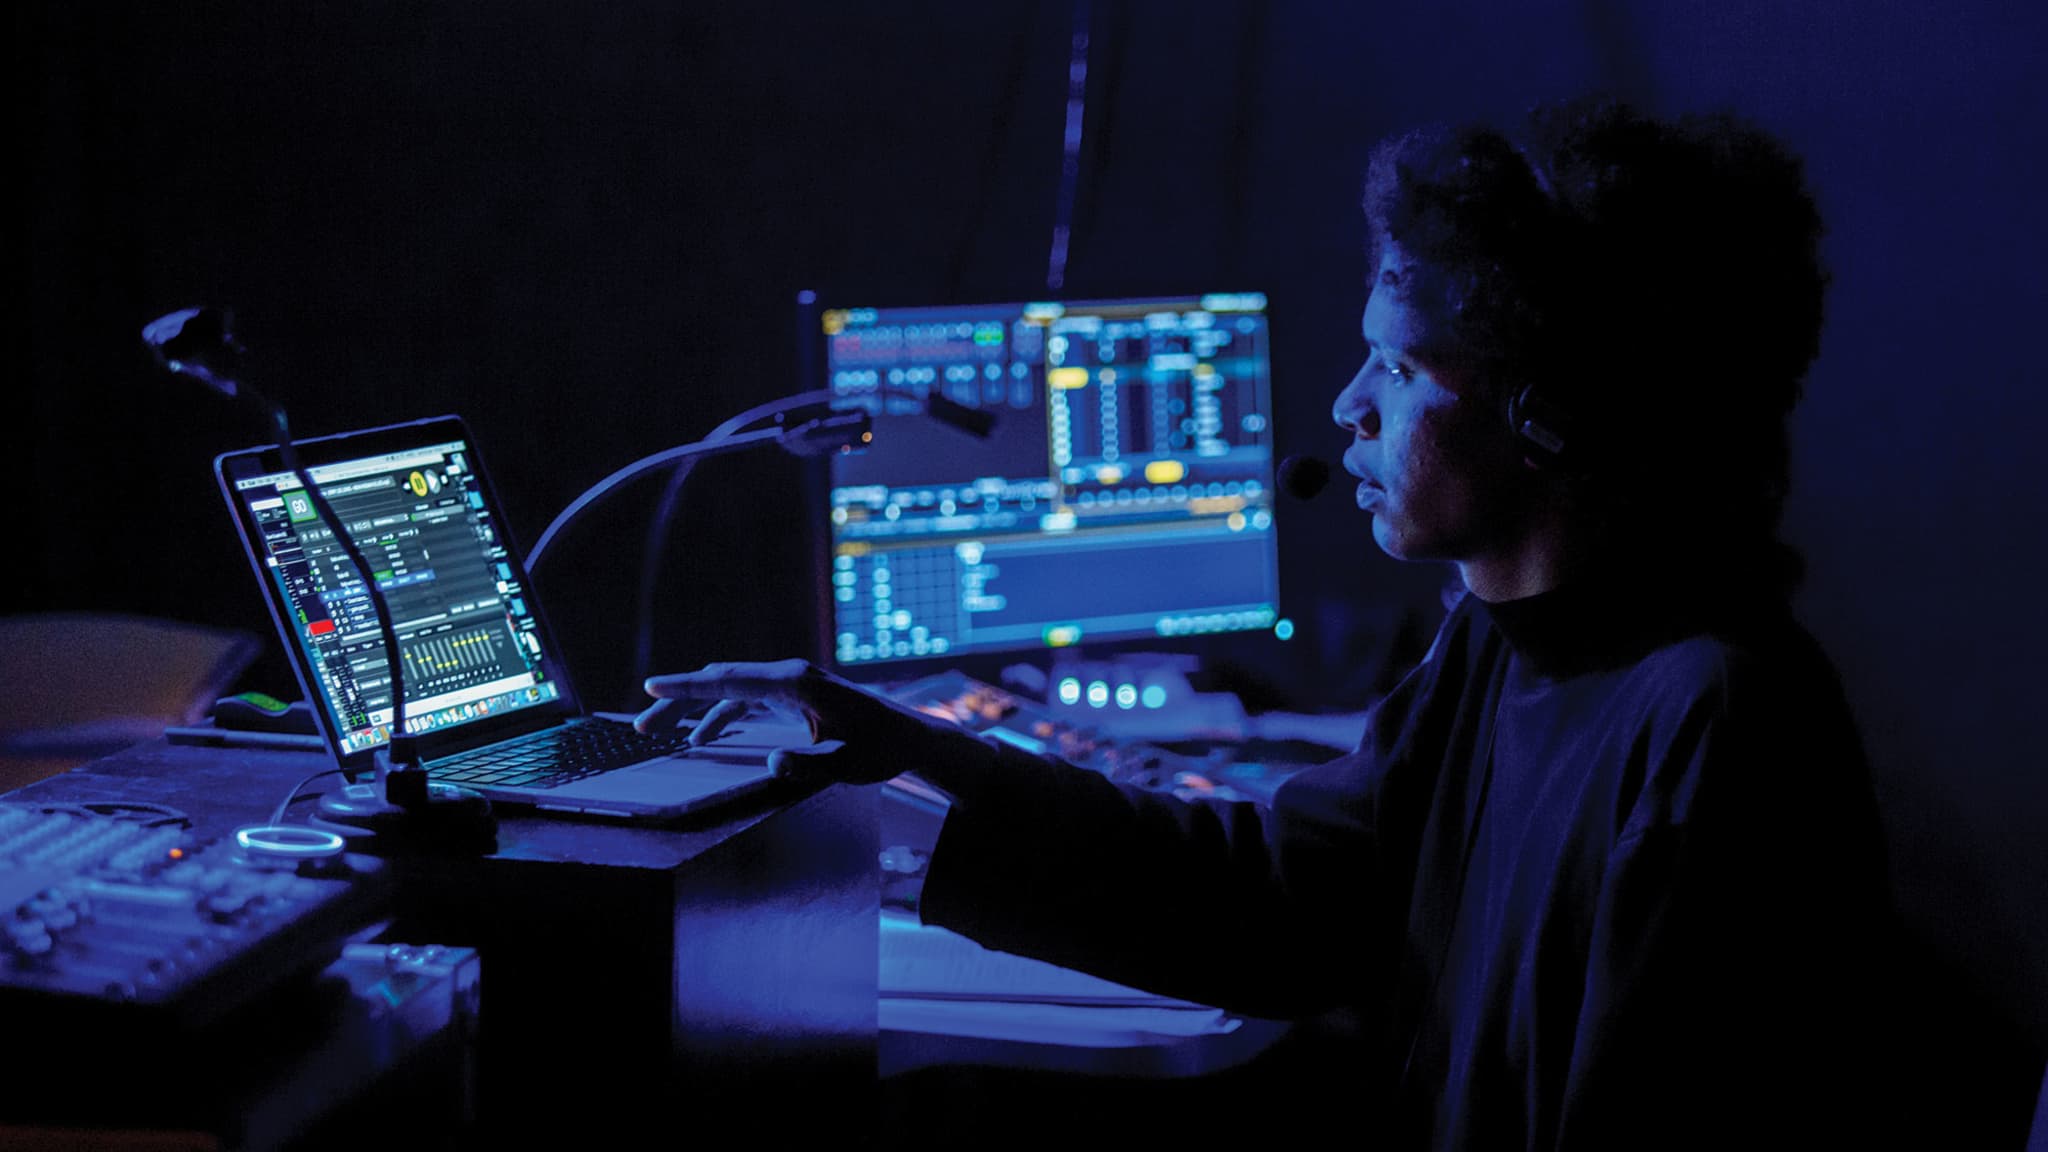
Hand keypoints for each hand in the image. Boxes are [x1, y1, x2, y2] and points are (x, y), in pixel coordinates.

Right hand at [636, 658, 983, 785]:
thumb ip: (809, 764)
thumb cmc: (880, 749)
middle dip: (679, 701)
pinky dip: (721, 715)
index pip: (729, 681)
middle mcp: (790, 676)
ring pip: (730, 691)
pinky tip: (704, 736)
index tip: (651, 687)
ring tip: (662, 735)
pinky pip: (747, 700)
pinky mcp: (795, 695)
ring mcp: (792, 683)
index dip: (687, 686)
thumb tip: (771, 763)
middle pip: (721, 682)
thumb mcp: (846, 764)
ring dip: (696, 711)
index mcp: (796, 683)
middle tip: (642, 727)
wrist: (909, 736)